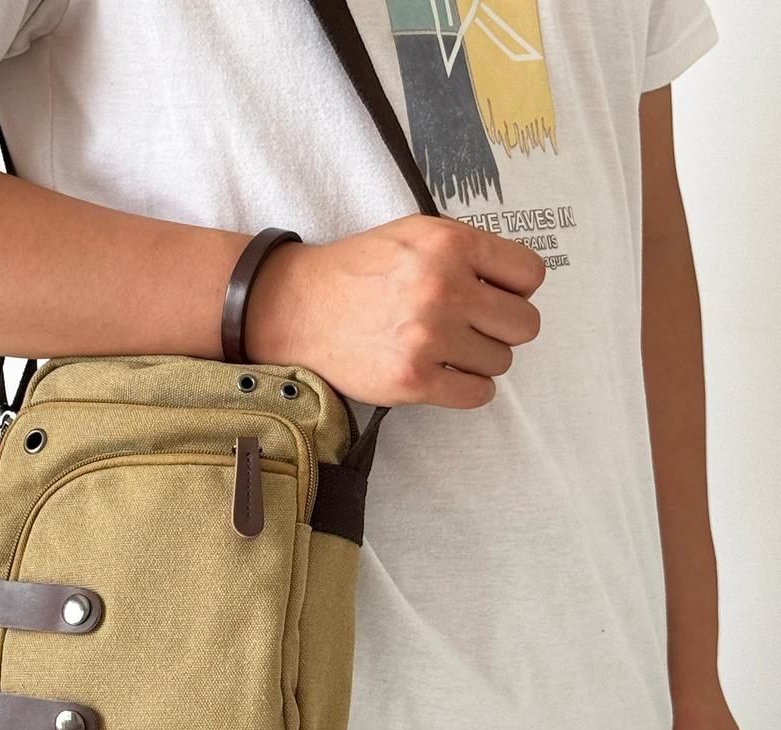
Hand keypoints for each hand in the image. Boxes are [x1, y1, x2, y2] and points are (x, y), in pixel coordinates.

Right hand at [246, 213, 545, 407]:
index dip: (516, 290)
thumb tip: (516, 287)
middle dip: (502, 329)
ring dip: (479, 359)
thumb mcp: (415, 235)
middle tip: (472, 328)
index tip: (495, 298)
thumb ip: (467, 252)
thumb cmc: (357, 272)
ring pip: (501, 361)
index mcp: (449, 244)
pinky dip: (467, 388)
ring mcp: (429, 337)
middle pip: (524, 324)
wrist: (298, 308)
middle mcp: (443, 288)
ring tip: (446, 349)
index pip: (530, 275)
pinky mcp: (413, 379)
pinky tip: (444, 373)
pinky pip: (478, 394)